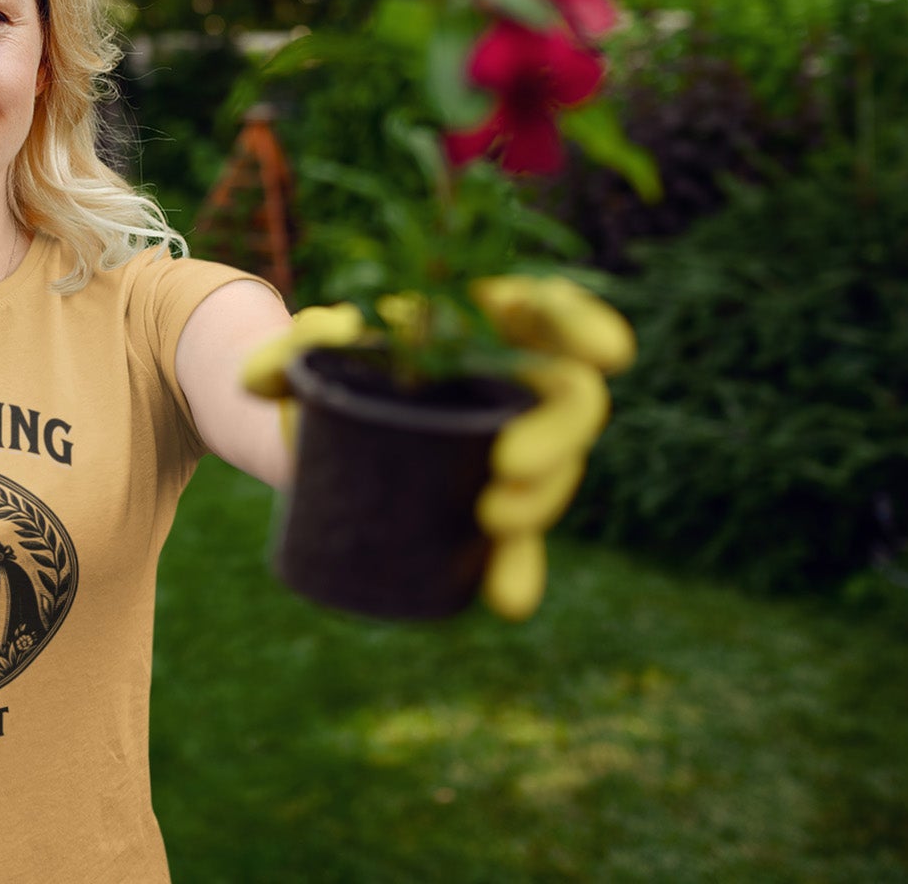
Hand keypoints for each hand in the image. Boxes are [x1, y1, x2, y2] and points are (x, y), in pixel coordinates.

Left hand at [240, 276, 633, 620]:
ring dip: (541, 501)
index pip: (549, 309)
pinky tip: (509, 598)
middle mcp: (510, 382)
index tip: (609, 354)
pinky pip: (514, 540)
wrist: (298, 427)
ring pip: (556, 470)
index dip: (586, 324)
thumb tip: (321, 342)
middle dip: (560, 433)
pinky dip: (514, 568)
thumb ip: (300, 342)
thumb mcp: (303, 349)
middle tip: (509, 461)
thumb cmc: (319, 367)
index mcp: (480, 323)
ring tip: (492, 518)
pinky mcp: (483, 501)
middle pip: (571, 399)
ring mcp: (503, 443)